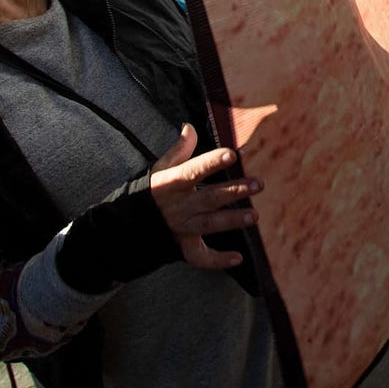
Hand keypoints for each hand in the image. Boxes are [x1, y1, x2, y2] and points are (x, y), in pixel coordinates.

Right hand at [150, 124, 260, 269]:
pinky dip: (217, 260)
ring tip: (254, 216)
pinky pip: (199, 256)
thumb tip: (189, 127)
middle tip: (259, 184)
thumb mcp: (160, 168)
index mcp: (172, 183)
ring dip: (232, 220)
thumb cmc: (151, 191)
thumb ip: (178, 149)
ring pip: (209, 224)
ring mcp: (182, 227)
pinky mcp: (183, 245)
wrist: (128, 224)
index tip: (231, 154)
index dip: (212, 163)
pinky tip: (238, 258)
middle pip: (210, 198)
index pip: (193, 170)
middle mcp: (179, 206)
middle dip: (234, 191)